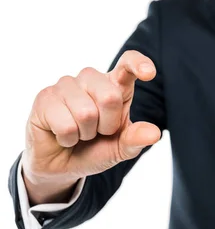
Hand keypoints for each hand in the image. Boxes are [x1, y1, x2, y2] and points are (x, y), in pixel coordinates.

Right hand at [22, 50, 161, 189]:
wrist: (62, 165)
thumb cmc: (95, 149)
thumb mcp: (121, 148)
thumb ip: (136, 139)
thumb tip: (155, 134)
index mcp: (115, 85)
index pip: (128, 64)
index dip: (139, 64)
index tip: (149, 73)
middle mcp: (92, 79)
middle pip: (110, 97)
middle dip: (107, 125)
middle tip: (97, 132)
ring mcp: (66, 85)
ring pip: (86, 113)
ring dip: (85, 133)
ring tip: (78, 133)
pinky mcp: (45, 97)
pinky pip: (65, 125)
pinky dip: (68, 139)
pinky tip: (62, 136)